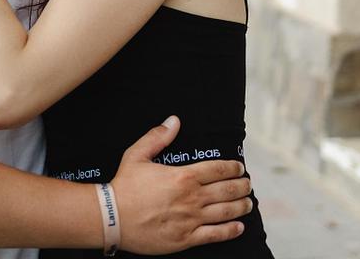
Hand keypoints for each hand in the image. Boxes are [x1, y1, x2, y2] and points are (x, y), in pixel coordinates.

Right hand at [111, 116, 250, 253]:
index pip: (218, 169)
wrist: (111, 218)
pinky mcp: (186, 238)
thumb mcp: (137, 155)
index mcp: (183, 176)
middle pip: (227, 190)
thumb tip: (174, 120)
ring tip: (248, 203)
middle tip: (247, 184)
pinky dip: (230, 230)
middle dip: (242, 186)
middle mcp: (191, 198)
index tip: (240, 168)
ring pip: (226, 212)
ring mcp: (190, 220)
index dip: (233, 168)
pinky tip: (239, 226)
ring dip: (241, 206)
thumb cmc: (124, 186)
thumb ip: (158, 137)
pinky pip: (215, 235)